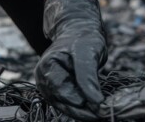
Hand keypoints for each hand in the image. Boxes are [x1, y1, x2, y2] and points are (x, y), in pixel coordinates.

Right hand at [34, 0, 106, 120]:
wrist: (79, 31)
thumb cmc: (83, 38)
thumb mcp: (88, 53)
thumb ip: (89, 77)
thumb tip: (96, 102)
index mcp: (48, 65)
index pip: (61, 90)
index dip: (78, 100)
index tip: (97, 107)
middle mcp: (44, 77)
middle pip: (61, 101)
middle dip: (81, 110)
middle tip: (100, 115)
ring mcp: (49, 84)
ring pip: (64, 104)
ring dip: (81, 111)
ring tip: (98, 114)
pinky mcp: (56, 90)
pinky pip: (67, 102)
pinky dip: (79, 107)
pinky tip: (92, 109)